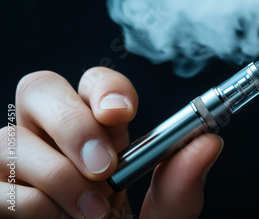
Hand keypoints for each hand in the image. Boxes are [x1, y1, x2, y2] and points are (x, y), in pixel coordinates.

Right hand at [0, 67, 223, 217]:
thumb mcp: (162, 214)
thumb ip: (180, 185)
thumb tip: (209, 143)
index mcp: (100, 132)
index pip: (95, 84)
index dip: (106, 88)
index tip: (122, 113)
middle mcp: (54, 138)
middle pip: (39, 88)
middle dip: (73, 124)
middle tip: (103, 168)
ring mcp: (19, 164)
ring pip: (11, 139)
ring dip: (58, 176)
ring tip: (92, 212)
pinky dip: (30, 204)